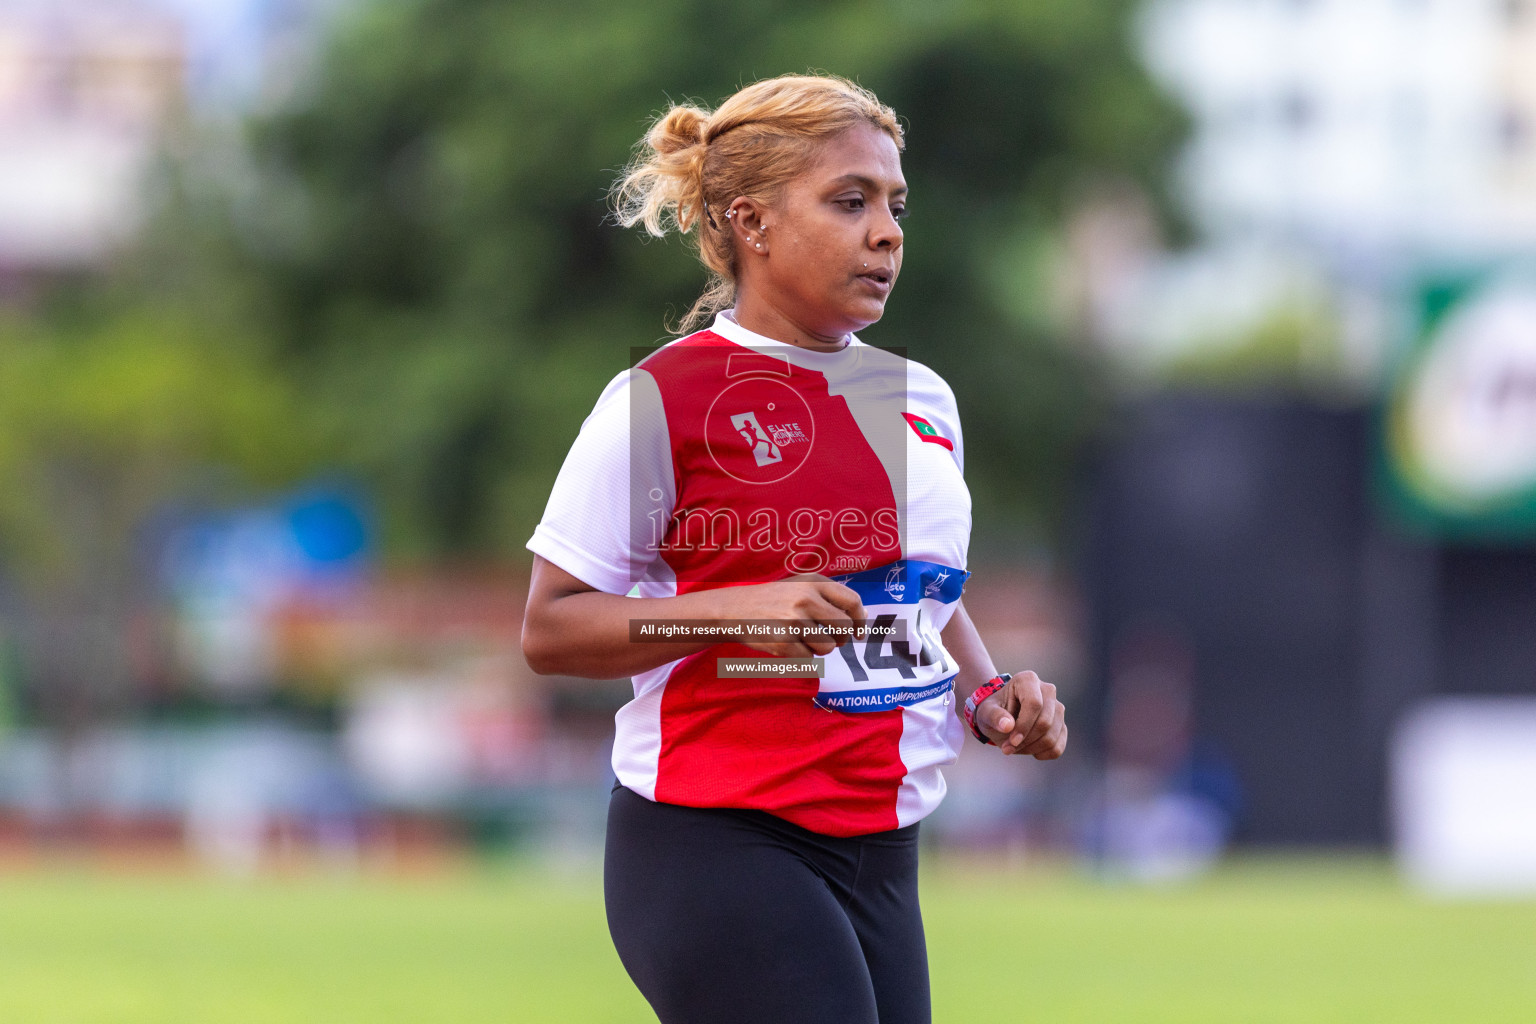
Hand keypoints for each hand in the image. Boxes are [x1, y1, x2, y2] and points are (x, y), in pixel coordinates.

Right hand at [708, 573, 866, 657]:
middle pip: (843, 628)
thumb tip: (863, 615)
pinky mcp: (783, 643)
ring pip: (828, 647)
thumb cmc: (774, 600)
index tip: (858, 633)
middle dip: (841, 639)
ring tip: (803, 639)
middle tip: (831, 640)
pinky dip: (803, 657)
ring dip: (820, 649)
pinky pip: (809, 659)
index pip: (852, 601)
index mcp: (813, 582)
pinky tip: (789, 645)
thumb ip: (830, 596)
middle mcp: (805, 599)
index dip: (860, 620)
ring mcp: (793, 621)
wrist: (734, 610)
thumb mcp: (800, 586)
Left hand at [974, 671, 1066, 758]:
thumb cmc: (993, 711)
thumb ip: (995, 717)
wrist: (1001, 717)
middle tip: (1007, 748)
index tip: (1011, 741)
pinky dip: (1042, 754)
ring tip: (1014, 747)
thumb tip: (1007, 726)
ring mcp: (1058, 708)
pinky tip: (1028, 749)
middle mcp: (1048, 690)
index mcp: (1028, 680)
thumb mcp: (986, 713)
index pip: (1034, 704)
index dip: (1024, 725)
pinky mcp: (1061, 725)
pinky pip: (1057, 747)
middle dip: (1026, 740)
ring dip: (1031, 748)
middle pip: (1045, 722)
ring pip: (1052, 736)